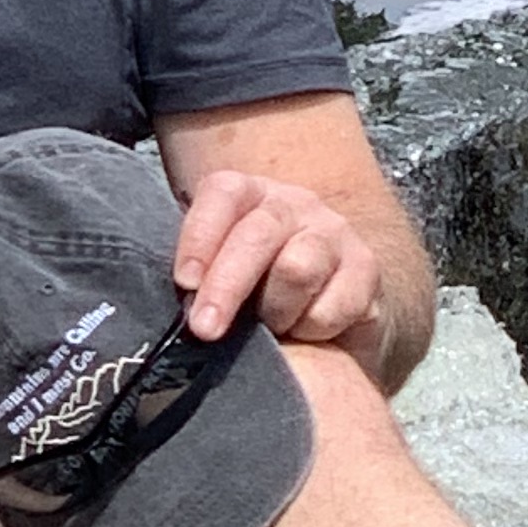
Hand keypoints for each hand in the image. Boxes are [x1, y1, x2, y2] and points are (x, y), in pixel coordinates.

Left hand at [172, 168, 387, 374]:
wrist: (332, 309)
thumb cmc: (256, 292)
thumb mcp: (220, 274)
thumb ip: (196, 277)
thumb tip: (160, 310)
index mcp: (249, 195)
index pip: (223, 194)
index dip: (200, 236)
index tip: (184, 283)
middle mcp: (294, 204)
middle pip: (258, 234)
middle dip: (226, 286)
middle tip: (205, 330)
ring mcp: (334, 233)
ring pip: (297, 268)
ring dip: (274, 311)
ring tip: (271, 328)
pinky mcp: (367, 270)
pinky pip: (330, 308)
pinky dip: (310, 331)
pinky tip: (305, 332)